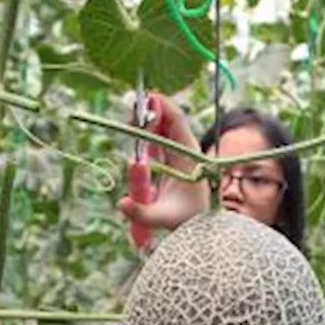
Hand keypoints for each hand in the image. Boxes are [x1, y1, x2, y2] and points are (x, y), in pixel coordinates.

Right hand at [118, 93, 209, 233]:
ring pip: (163, 130)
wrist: (203, 227)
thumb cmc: (188, 221)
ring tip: (132, 116)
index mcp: (189, 154)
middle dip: (149, 111)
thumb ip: (141, 212)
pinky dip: (149, 134)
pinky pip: (160, 141)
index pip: (176, 121)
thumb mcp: (164, 217)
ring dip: (148, 122)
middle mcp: (186, 150)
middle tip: (131, 107)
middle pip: (168, 121)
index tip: (145, 98)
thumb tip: (121, 203)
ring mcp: (180, 155)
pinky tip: (138, 130)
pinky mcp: (173, 162)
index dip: (161, 107)